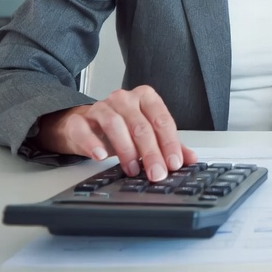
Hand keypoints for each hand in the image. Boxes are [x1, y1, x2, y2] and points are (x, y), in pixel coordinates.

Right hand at [36, 85, 196, 181]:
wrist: (84, 124)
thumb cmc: (121, 128)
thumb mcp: (147, 134)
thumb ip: (169, 144)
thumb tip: (191, 159)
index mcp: (146, 98)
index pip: (161, 119)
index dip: (169, 143)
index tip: (174, 163)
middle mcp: (124, 99)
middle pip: (141, 125)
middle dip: (151, 152)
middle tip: (156, 173)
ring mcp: (100, 107)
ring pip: (115, 124)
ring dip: (126, 149)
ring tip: (132, 169)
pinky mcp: (79, 119)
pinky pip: (84, 129)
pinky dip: (93, 143)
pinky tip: (101, 156)